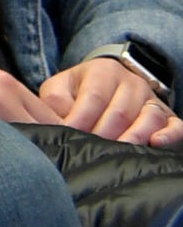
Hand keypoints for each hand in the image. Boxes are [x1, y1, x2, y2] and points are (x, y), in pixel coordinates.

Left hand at [38, 57, 182, 146]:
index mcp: (103, 72)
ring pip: (148, 119)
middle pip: (120, 112)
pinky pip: (176, 126)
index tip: (68, 137)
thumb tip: (58, 123)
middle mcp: (132, 83)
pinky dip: (169, 135)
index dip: (81, 120)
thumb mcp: (60, 89)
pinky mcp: (168, 117)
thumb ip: (55, 102)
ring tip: (116, 154)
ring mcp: (152, 100)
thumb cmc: (78, 92)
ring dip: (132, 138)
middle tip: (89, 152)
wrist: (108, 84)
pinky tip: (156, 143)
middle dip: (103, 135)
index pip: (94, 98)